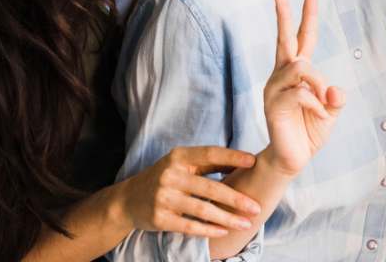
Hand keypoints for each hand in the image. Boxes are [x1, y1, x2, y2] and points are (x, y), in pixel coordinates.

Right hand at [115, 145, 261, 237]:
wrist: (128, 200)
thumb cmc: (165, 178)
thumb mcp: (182, 163)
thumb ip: (209, 163)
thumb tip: (246, 160)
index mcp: (178, 157)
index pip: (210, 154)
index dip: (232, 157)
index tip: (254, 161)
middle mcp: (170, 175)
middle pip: (210, 187)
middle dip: (236, 199)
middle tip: (256, 207)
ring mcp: (163, 197)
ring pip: (202, 210)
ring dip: (227, 218)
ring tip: (246, 223)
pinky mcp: (159, 218)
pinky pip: (189, 226)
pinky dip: (208, 230)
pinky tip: (224, 231)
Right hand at [261, 0, 345, 176]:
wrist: (293, 159)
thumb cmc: (309, 131)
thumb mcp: (330, 112)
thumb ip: (335, 99)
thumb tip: (334, 90)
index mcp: (297, 72)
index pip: (302, 38)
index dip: (306, 15)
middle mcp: (282, 75)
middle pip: (284, 39)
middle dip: (284, 15)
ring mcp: (275, 89)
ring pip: (300, 67)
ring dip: (318, 82)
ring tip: (324, 102)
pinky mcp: (273, 105)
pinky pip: (300, 94)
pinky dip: (316, 104)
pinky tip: (318, 115)